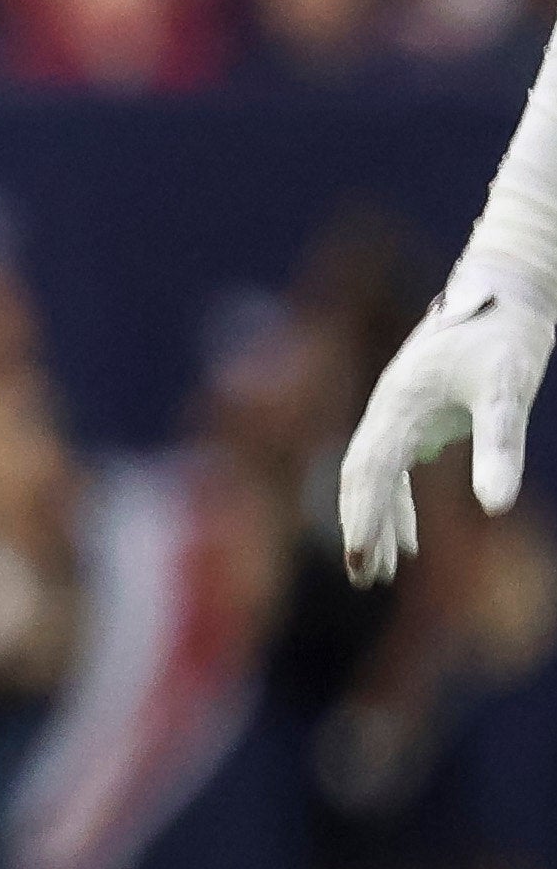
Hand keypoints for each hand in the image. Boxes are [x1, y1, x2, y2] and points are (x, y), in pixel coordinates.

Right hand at [341, 258, 555, 584]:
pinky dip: (398, 503)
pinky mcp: (417, 412)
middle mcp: (388, 408)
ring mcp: (399, 409)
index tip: (362, 562)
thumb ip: (501, 447)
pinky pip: (394, 466)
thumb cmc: (506, 337)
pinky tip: (411, 539)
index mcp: (398, 404)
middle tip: (363, 578)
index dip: (363, 518)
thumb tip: (497, 508)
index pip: (369, 472)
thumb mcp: (510, 392)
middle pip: (361, 476)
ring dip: (375, 519)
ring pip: (373, 473)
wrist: (508, 290)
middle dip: (360, 526)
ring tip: (379, 571)